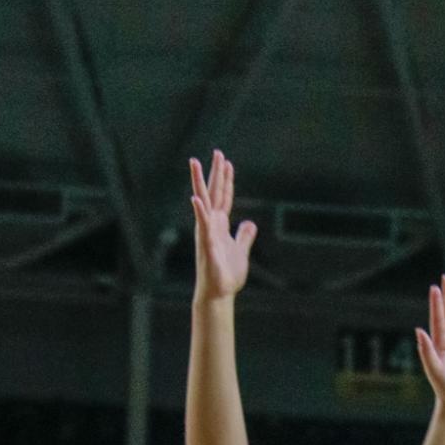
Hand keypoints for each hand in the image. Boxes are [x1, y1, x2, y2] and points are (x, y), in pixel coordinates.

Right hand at [190, 150, 256, 301]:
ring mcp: (207, 232)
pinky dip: (199, 212)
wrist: (220, 293)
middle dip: (215, 172)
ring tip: (195, 163)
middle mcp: (211, 224)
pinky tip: (196, 198)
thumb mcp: (241, 251)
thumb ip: (244, 236)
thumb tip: (250, 224)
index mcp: (220, 224)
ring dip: (199, 182)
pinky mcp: (206, 244)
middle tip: (217, 152)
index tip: (227, 162)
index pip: (224, 197)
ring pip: (203, 202)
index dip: (226, 180)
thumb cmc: (227, 274)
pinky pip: (202, 225)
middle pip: (213, 193)